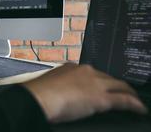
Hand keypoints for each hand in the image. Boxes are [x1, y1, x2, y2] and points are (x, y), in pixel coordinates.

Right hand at [23, 63, 147, 123]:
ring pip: (119, 87)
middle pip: (108, 78)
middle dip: (117, 85)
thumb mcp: (50, 84)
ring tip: (134, 100)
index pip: (93, 73)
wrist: (38, 98)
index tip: (104, 85)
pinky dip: (134, 104)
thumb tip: (63, 92)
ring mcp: (95, 84)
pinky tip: (139, 109)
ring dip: (128, 93)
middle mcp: (86, 72)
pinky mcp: (101, 98)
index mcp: (72, 67)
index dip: (101, 80)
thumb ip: (60, 85)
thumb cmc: (38, 93)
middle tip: (124, 92)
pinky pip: (124, 101)